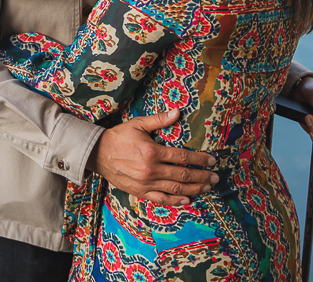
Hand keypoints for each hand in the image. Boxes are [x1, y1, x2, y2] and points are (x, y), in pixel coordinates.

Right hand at [89, 110, 217, 205]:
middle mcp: (151, 170)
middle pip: (183, 175)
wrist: (97, 154)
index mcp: (152, 152)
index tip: (211, 160)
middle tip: (215, 177)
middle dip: (202, 176)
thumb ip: (159, 120)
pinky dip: (175, 201)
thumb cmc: (118, 137)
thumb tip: (177, 112)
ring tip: (206, 188)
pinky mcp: (140, 192)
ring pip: (175, 189)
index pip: (182, 156)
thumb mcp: (138, 124)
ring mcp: (146, 183)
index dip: (199, 159)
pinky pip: (161, 199)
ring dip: (194, 189)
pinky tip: (187, 199)